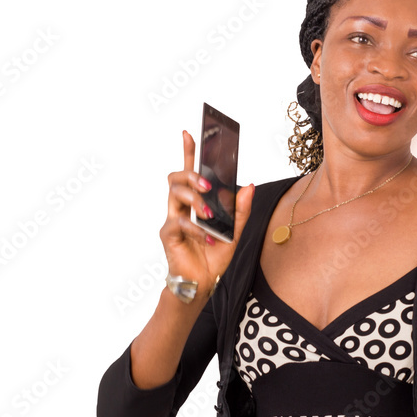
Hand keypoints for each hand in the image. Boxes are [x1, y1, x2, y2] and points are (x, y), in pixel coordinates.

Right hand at [159, 129, 252, 301]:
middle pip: (176, 178)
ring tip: (210, 213)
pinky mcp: (168, 235)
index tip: (189, 133)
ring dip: (195, 200)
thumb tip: (248, 186)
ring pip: (174, 195)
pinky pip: (178, 222)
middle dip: (191, 174)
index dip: (188, 152)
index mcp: (196, 203)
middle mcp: (181, 208)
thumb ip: (240, 210)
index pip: (190, 172)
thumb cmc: (214, 256)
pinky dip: (195, 228)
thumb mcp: (234, 233)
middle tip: (207, 184)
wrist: (204, 283)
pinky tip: (206, 238)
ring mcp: (173, 220)